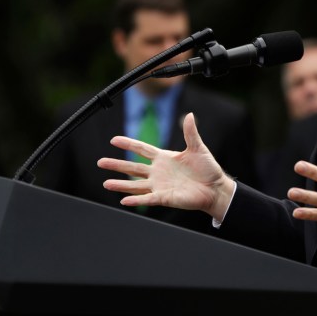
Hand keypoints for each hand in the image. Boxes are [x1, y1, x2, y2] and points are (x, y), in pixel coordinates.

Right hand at [97, 113, 234, 220]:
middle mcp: (158, 172)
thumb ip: (190, 133)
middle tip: (100, 162)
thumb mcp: (198, 148)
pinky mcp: (165, 198)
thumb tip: (190, 115)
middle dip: (116, 164)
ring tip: (106, 183)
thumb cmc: (208, 169)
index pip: (142, 149)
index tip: (113, 140)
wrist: (216, 188)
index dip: (128, 144)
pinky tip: (124, 200)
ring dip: (121, 184)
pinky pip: (147, 199)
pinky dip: (136, 200)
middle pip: (133, 167)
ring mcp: (160, 185)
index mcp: (164, 158)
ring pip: (135, 184)